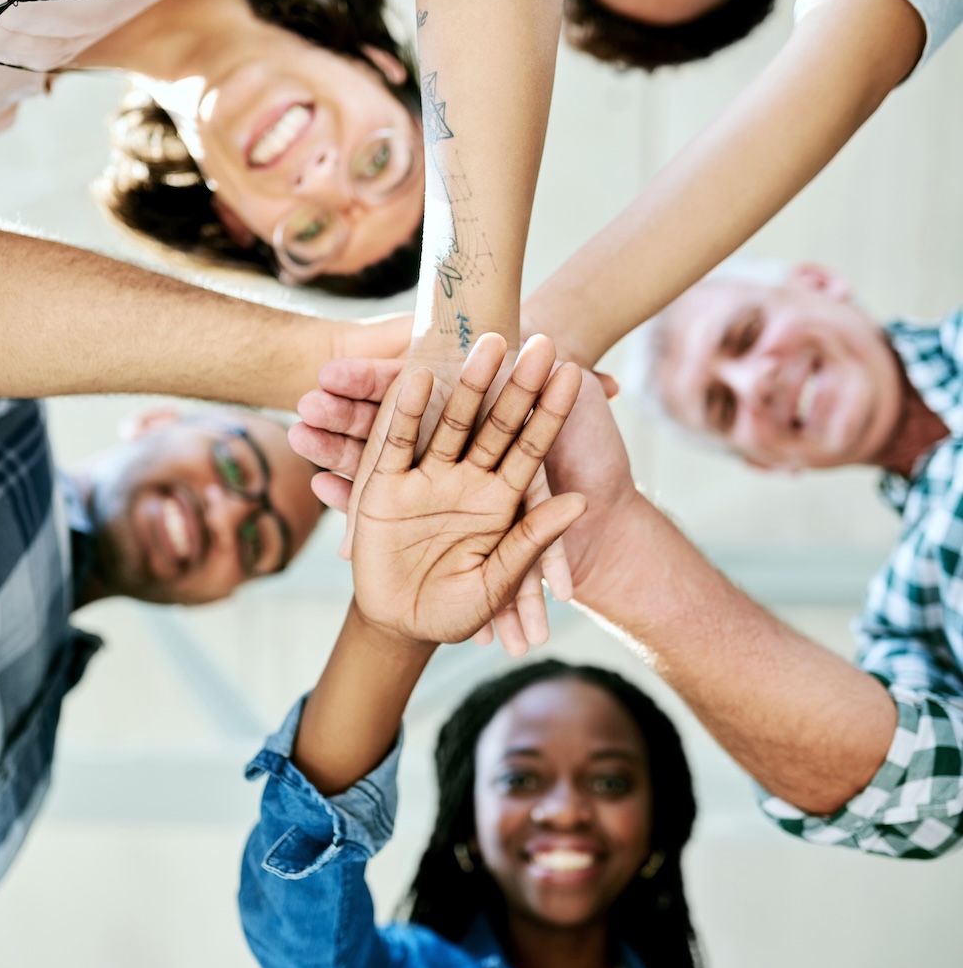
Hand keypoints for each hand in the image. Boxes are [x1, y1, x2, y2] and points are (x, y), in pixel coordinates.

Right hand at [292, 353, 620, 650]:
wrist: (402, 627)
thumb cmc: (457, 610)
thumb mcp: (500, 579)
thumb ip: (532, 539)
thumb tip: (581, 503)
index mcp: (501, 499)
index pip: (533, 446)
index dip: (552, 410)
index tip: (574, 371)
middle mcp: (467, 478)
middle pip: (497, 423)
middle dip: (517, 383)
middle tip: (539, 340)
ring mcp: (428, 478)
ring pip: (451, 422)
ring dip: (469, 384)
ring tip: (489, 341)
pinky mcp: (386, 485)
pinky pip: (396, 442)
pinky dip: (405, 412)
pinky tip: (416, 377)